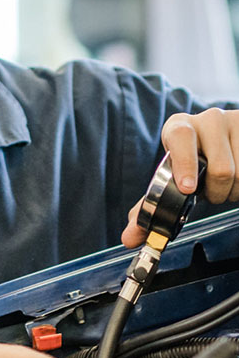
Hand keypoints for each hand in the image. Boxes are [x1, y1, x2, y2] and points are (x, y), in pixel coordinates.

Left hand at [121, 108, 238, 246]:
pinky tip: (236, 180)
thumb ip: (149, 206)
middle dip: (215, 193)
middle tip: (209, 192)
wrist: (224, 139)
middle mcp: (208, 119)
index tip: (188, 189)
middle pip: (220, 169)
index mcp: (180, 127)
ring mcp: (234, 122)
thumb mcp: (171, 174)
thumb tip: (130, 238)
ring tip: (222, 183)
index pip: (182, 137)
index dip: (185, 165)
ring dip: (232, 191)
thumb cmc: (192, 159)